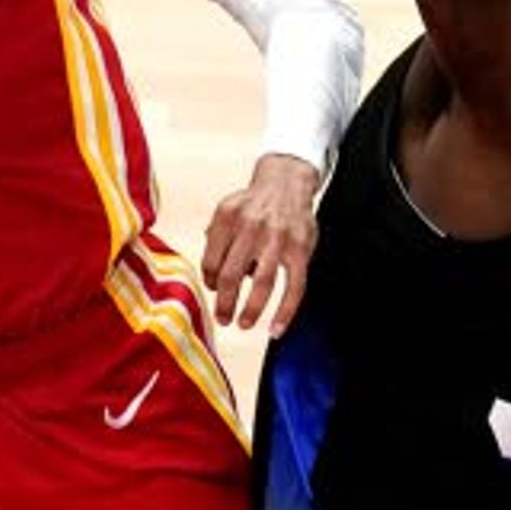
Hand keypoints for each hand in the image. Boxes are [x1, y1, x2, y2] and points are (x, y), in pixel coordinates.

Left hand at [203, 153, 320, 336]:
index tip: (214, 290)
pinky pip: (294, 287)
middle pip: (232, 273)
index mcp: (228, 217)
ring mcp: (278, 238)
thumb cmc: (252, 204)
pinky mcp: (300, 249)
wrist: (286, 181)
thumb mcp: (226, 209)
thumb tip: (210, 277)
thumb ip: (215, 239)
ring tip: (242, 324)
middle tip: (222, 319)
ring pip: (262, 283)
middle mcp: (252, 226)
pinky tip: (276, 329)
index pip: (211, 260)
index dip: (209, 280)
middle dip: (224, 303)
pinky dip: (285, 312)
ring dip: (250, 309)